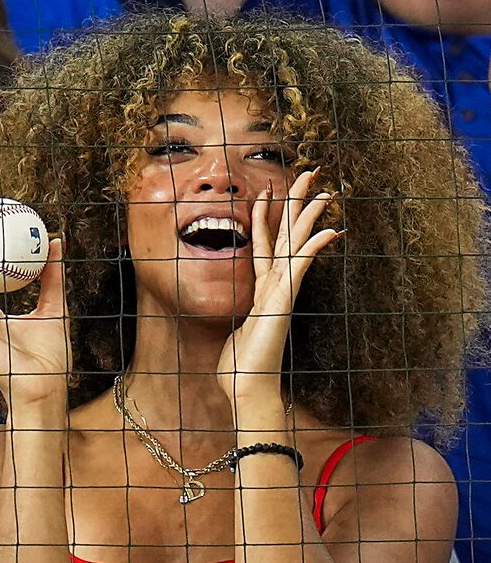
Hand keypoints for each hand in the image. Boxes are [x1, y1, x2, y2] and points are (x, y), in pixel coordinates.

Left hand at [219, 169, 340, 414]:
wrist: (246, 387)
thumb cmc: (238, 364)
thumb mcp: (232, 328)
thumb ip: (237, 314)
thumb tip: (233, 313)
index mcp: (262, 287)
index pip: (267, 242)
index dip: (268, 215)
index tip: (270, 189)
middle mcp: (276, 285)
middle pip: (288, 235)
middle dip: (297, 204)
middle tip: (311, 175)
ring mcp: (282, 293)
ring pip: (297, 245)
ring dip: (308, 217)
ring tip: (324, 190)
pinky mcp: (283, 302)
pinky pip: (300, 269)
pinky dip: (313, 249)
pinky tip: (330, 231)